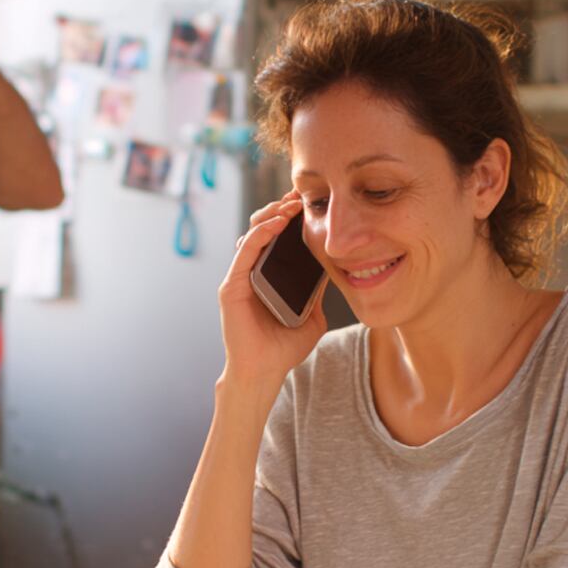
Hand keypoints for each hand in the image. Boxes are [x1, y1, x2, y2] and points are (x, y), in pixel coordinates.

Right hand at [217, 194, 328, 392]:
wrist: (265, 371)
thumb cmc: (284, 348)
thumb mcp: (312, 315)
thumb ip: (318, 293)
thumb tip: (335, 271)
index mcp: (268, 276)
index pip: (277, 237)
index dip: (291, 217)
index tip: (309, 203)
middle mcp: (251, 272)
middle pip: (263, 228)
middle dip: (281, 208)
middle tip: (302, 196)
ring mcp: (239, 277)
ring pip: (253, 233)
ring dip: (272, 214)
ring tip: (293, 205)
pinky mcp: (232, 286)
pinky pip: (245, 250)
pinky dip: (261, 233)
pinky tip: (278, 222)